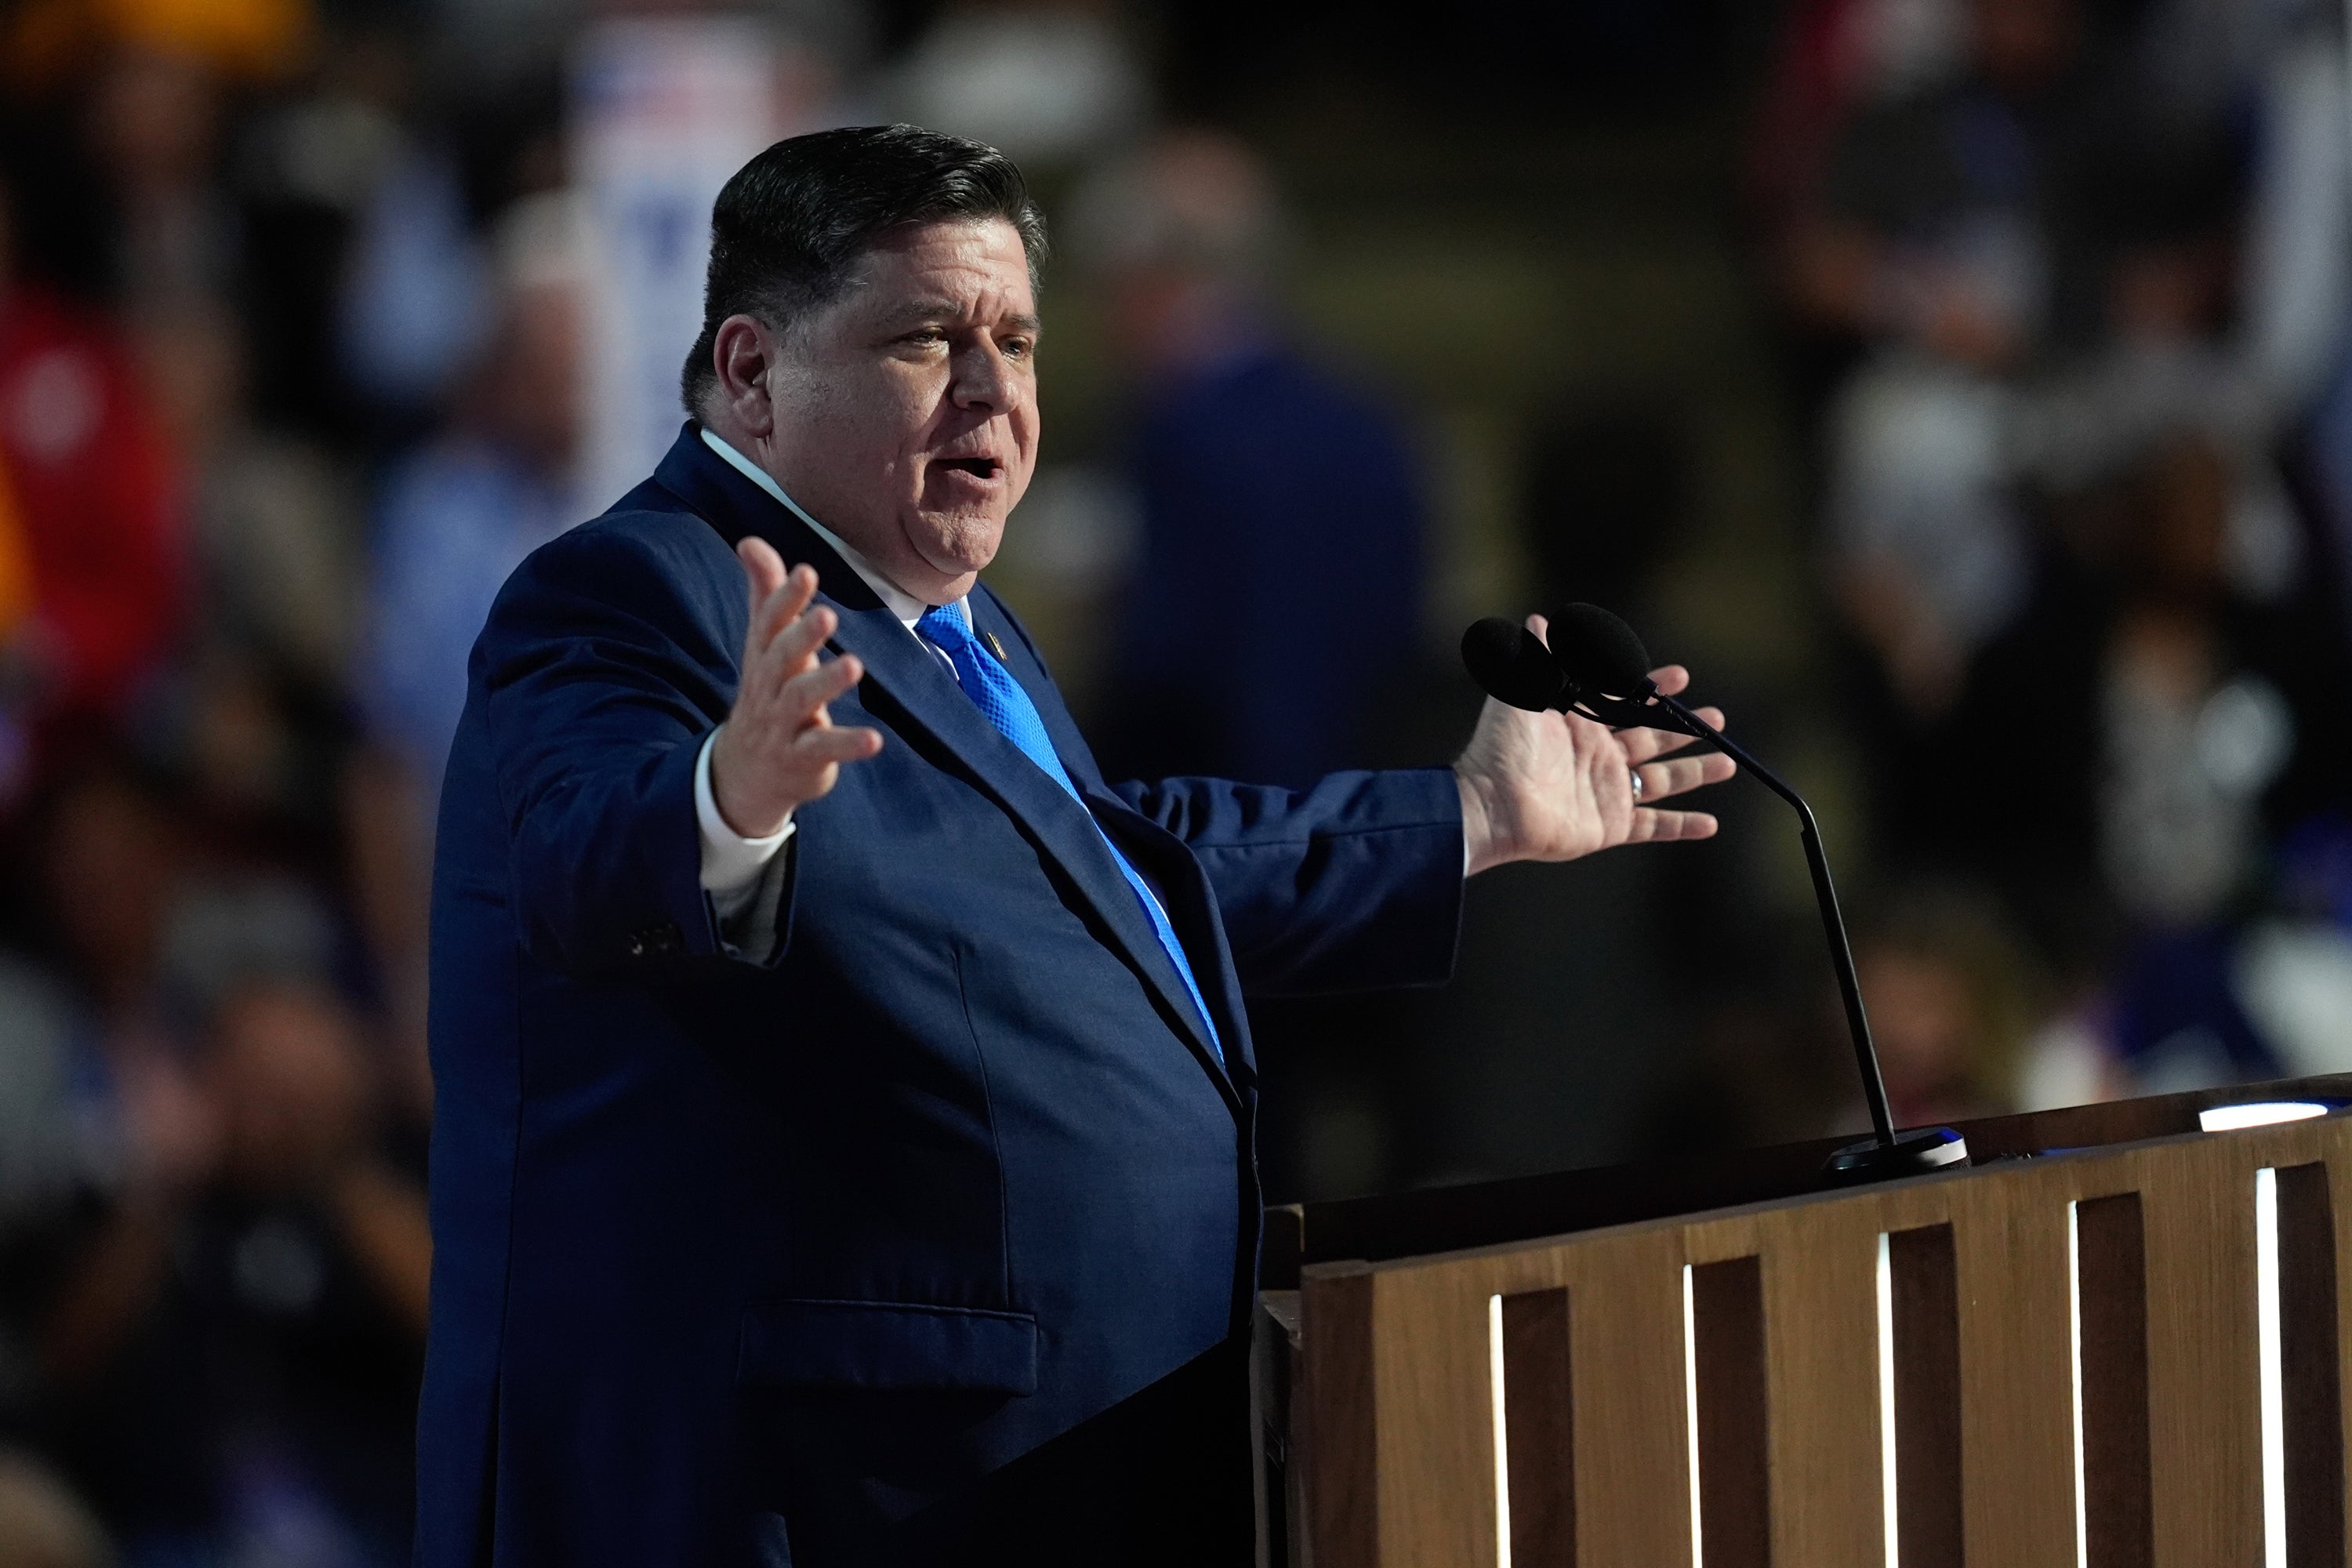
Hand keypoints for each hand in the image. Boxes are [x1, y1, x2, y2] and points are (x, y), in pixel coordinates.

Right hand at [709, 537, 884, 837]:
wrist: (745, 772)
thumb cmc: (767, 694)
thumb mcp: (764, 646)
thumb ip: (766, 594)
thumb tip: (750, 540)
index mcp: (764, 656)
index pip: (769, 623)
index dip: (786, 599)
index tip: (807, 572)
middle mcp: (769, 686)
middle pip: (781, 658)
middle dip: (802, 636)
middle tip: (827, 614)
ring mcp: (783, 724)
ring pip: (801, 700)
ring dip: (827, 682)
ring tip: (855, 665)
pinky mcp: (801, 757)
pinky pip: (823, 749)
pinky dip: (848, 744)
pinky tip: (875, 740)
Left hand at [1454, 614, 1736, 875]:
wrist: (1491, 804)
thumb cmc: (1501, 747)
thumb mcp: (1518, 695)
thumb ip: (1535, 660)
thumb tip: (1536, 619)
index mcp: (1580, 726)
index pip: (1625, 702)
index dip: (1653, 689)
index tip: (1681, 677)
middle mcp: (1597, 758)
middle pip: (1652, 739)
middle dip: (1685, 729)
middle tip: (1717, 719)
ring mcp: (1605, 794)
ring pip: (1662, 782)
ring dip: (1695, 772)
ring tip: (1728, 764)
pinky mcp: (1608, 828)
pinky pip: (1653, 827)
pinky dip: (1681, 827)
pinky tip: (1710, 824)